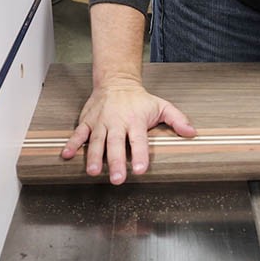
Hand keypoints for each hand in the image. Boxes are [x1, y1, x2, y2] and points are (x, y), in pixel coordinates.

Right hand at [60, 82, 196, 184]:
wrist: (116, 81)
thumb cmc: (140, 99)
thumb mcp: (162, 106)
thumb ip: (177, 120)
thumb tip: (192, 133)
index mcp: (135, 121)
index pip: (138, 140)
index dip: (139, 155)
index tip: (139, 169)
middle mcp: (117, 122)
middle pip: (116, 144)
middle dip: (115, 162)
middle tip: (117, 179)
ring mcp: (101, 123)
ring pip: (97, 142)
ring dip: (94, 157)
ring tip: (93, 172)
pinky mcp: (88, 122)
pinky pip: (79, 133)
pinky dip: (72, 144)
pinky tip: (67, 155)